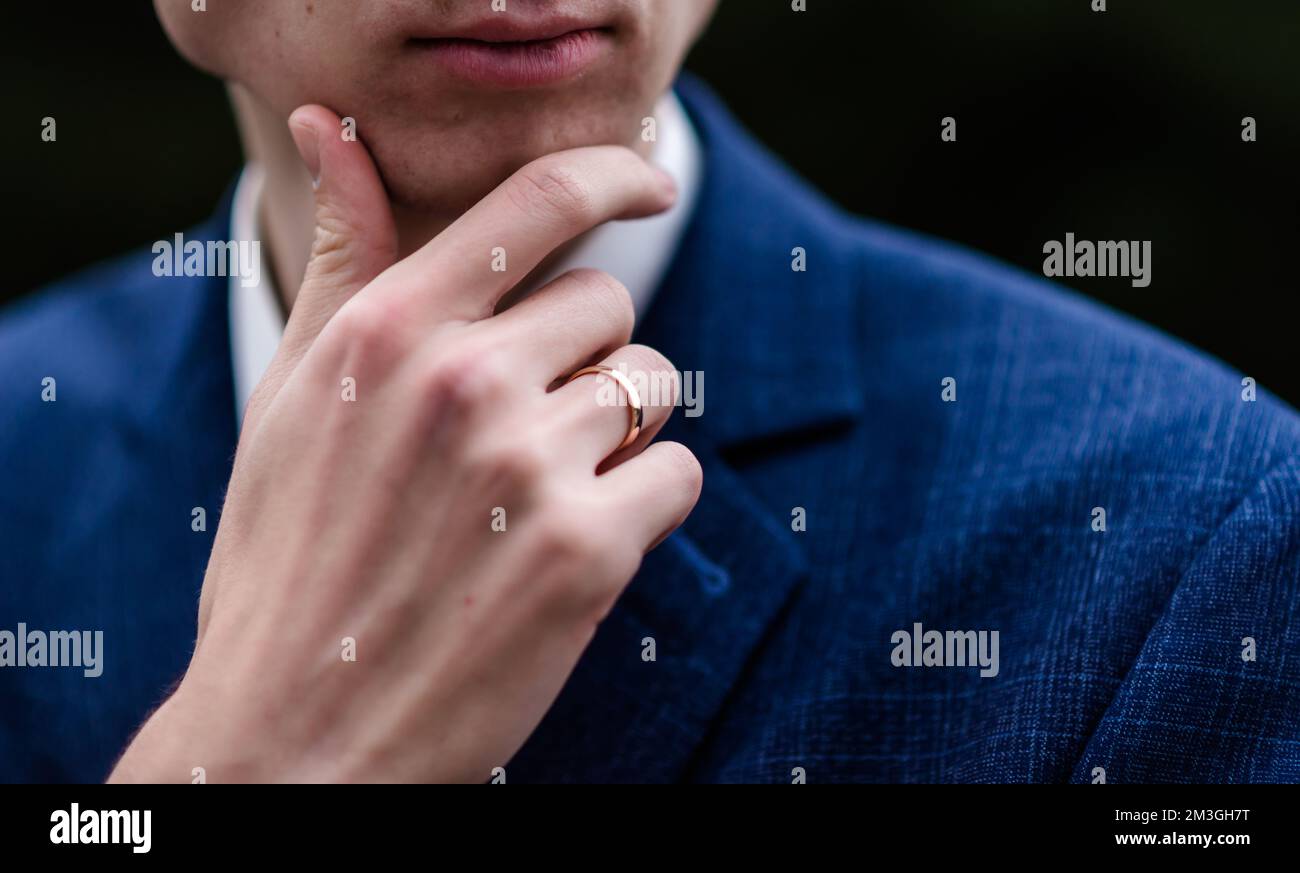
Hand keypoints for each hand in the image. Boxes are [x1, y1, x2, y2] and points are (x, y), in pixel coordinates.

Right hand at [109, 105, 701, 782]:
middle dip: (585, 357)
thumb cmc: (289, 561)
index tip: (648, 182)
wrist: (296, 733)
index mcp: (388, 330)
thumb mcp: (292, 399)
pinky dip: (643, 508)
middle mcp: (461, 379)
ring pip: (652, 386)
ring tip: (539, 497)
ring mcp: (528, 464)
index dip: (611, 174)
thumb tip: (330, 133)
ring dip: (617, 433)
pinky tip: (569, 549)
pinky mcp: (588, 551)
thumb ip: (344, 265)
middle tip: (526, 432)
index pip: (536, 202)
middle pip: (609, 302)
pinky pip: (676, 474)